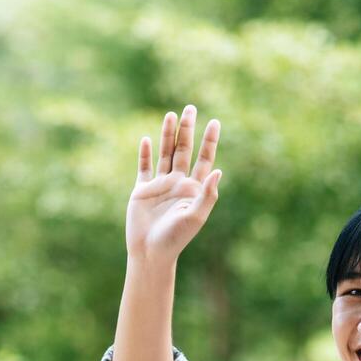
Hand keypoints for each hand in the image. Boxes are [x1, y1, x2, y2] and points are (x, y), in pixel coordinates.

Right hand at [125, 103, 222, 263]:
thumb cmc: (176, 238)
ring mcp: (160, 185)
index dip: (209, 141)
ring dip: (167, 135)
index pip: (204, 159)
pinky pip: (144, 168)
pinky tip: (146, 140)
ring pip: (165, 154)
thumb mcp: (196, 216)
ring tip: (171, 115)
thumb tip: (219, 171)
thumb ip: (207, 194)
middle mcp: (178, 183)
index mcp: (193, 189)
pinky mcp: (142, 190)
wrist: (151, 252)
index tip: (214, 122)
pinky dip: (145, 154)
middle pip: (184, 150)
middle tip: (191, 108)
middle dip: (187, 129)